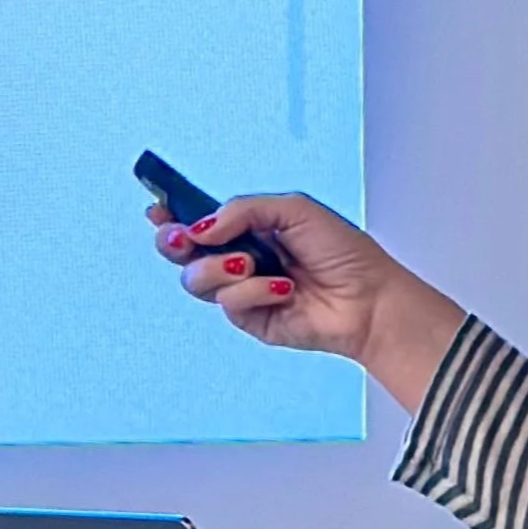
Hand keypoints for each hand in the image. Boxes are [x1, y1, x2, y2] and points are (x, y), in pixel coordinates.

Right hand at [149, 194, 464, 413]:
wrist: (370, 297)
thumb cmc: (344, 252)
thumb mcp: (294, 210)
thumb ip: (242, 210)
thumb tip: (201, 228)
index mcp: (250, 229)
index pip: (199, 221)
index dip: (172, 215)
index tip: (157, 208)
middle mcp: (241, 259)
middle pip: (182, 253)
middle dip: (173, 242)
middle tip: (184, 239)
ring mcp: (244, 291)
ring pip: (196, 280)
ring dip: (220, 267)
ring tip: (253, 263)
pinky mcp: (252, 320)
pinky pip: (228, 303)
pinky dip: (253, 291)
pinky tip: (285, 289)